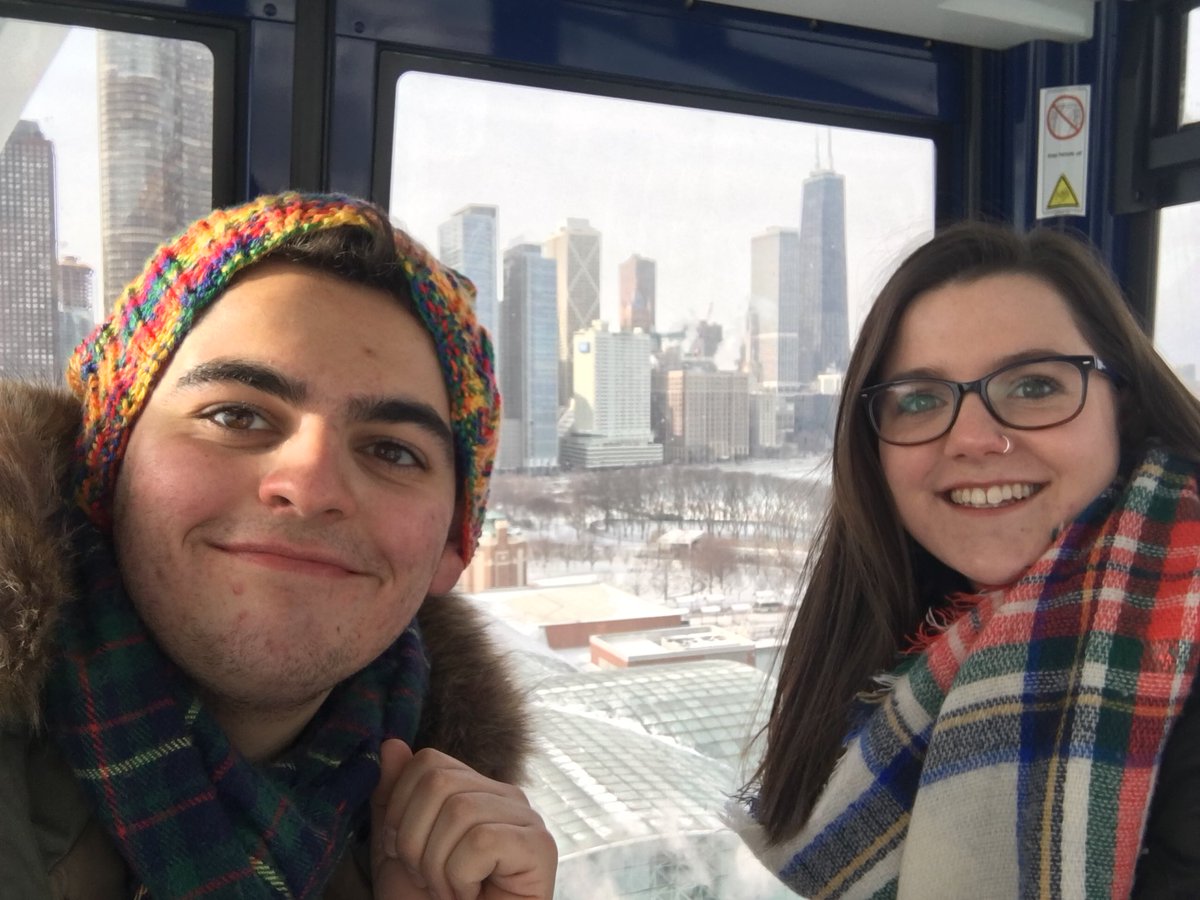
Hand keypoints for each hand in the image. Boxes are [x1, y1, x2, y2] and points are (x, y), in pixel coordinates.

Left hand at [370, 739, 557, 899]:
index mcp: (475, 791)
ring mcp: (526, 819)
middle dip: (415, 842)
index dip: (400, 811)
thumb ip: (391, 800)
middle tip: (429, 881)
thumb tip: (390, 743)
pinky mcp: (540, 847)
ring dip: (438, 867)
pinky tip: (473, 896)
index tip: (405, 858)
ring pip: (459, 811)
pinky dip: (462, 878)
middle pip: (439, 782)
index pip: (428, 762)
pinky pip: (482, 841)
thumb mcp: (395, 853)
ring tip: (451, 892)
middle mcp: (505, 796)